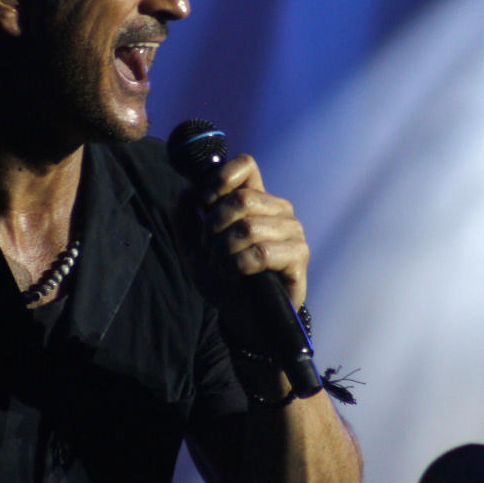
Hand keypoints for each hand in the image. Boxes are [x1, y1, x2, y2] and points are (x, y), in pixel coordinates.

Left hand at [195, 154, 308, 307]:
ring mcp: (292, 231)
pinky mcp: (298, 256)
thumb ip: (185, 219)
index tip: (204, 204)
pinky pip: (261, 252)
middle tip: (209, 250)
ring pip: (248, 227)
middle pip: (241, 198)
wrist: (242, 317)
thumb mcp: (193, 249)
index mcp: (256, 199)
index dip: (220, 179)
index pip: (246, 165)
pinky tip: (236, 275)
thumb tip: (186, 191)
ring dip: (224, 251)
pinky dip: (238, 265)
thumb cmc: (223, 278)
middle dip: (214, 227)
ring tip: (222, 266)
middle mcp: (278, 210)